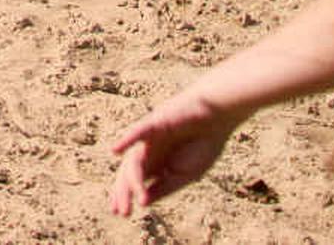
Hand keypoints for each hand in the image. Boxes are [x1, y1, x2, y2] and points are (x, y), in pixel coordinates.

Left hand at [107, 92, 241, 214]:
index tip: (121, 214)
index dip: (127, 196)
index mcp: (157, 165)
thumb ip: (164, 187)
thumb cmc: (204, 145)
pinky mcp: (155, 123)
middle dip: (124, 192)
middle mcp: (149, 152)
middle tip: (121, 212)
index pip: (136, 181)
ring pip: (134, 160)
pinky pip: (138, 132)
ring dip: (131, 179)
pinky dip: (126, 140)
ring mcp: (150, 138)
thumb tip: (142, 202)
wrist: (217, 118)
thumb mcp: (185, 175)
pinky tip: (116, 150)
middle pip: (129, 173)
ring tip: (131, 194)